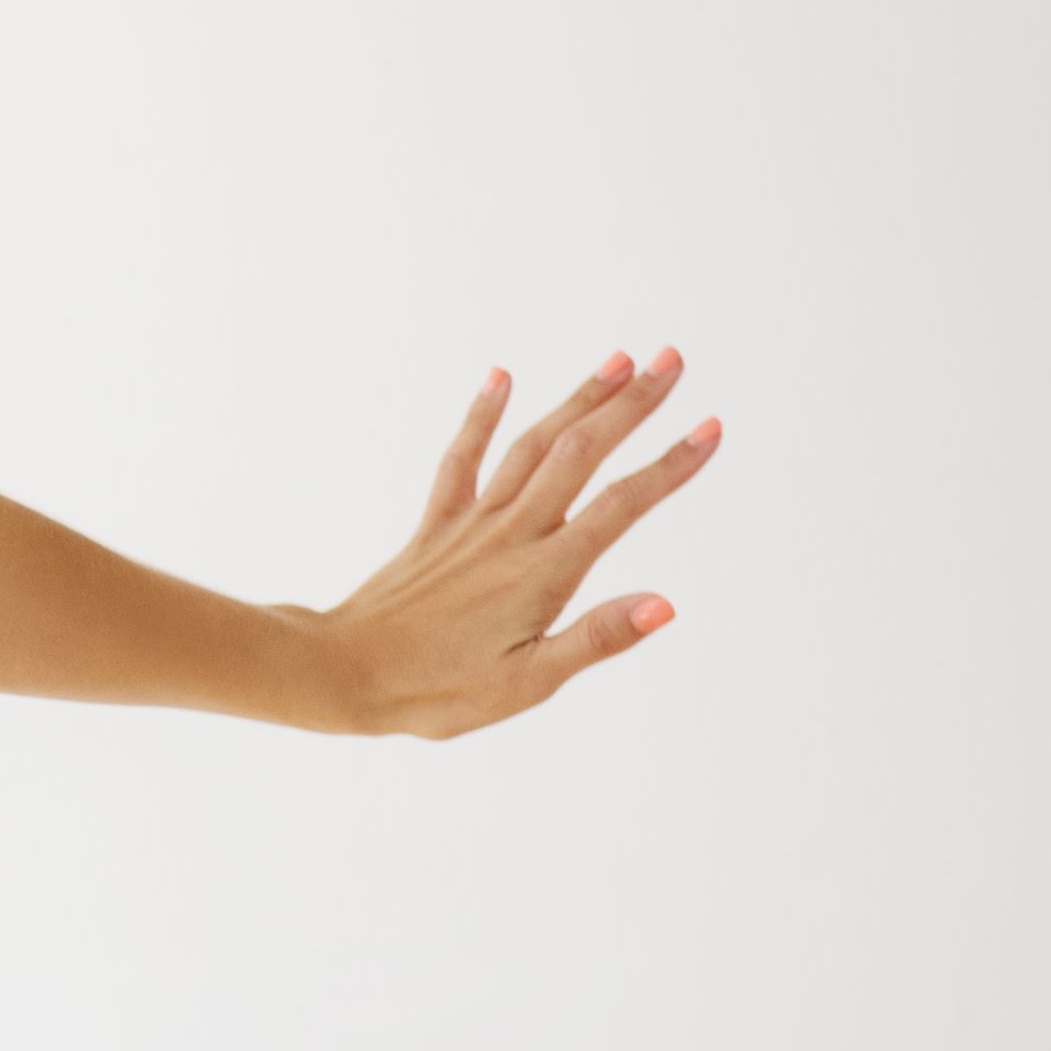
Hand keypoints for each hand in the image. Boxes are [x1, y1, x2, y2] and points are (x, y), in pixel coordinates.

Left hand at [313, 349, 719, 738]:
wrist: (339, 673)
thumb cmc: (435, 691)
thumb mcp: (528, 683)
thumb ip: (596, 638)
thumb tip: (664, 605)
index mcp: (542, 574)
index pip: (620, 507)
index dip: (669, 467)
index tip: (711, 428)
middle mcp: (510, 536)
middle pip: (581, 454)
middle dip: (631, 405)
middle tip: (672, 359)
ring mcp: (470, 525)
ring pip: (531, 446)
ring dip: (576, 400)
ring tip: (617, 360)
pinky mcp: (435, 527)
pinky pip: (461, 459)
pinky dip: (482, 416)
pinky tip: (501, 378)